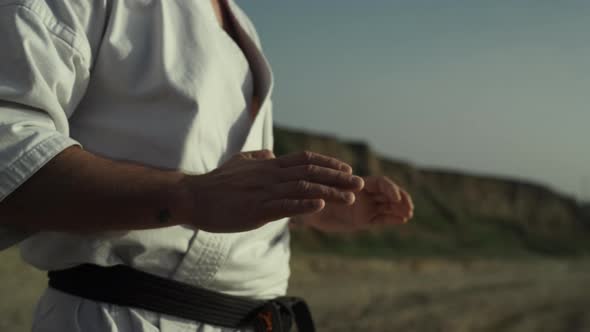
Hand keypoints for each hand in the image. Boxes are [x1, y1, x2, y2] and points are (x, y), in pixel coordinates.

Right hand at [179, 150, 364, 232]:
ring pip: (303, 189)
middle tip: (360, 182)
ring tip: (349, 197)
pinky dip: (304, 205)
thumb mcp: (239, 164)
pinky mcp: (256, 209)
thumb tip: (271, 155)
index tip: (346, 168)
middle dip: (337, 177)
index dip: (327, 163)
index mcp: (268, 166)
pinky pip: (284, 206)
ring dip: (329, 192)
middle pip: (310, 173)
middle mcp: (270, 175)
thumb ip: (257, 159)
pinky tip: (320, 206)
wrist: (193, 197)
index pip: (304, 160)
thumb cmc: (215, 183)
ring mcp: (264, 192)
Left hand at [297, 175, 413, 232]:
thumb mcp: (319, 191)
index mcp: (356, 184)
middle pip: (388, 193)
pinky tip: (402, 220)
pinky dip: (391, 219)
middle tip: (409, 208)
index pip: (379, 183)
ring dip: (399, 209)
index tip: (395, 196)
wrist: (303, 209)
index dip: (390, 188)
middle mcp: (363, 194)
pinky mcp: (362, 220)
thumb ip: (331, 191)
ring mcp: (364, 207)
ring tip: (408, 215)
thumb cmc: (309, 195)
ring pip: (387, 206)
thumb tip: (339, 191)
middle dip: (400, 199)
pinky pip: (380, 219)